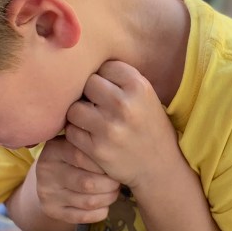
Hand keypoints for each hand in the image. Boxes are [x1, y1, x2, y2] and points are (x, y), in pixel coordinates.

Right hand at [33, 135, 120, 223]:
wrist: (51, 179)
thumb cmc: (72, 157)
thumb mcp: (76, 143)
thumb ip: (91, 142)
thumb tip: (116, 148)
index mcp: (53, 149)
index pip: (81, 156)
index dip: (103, 163)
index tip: (115, 164)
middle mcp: (46, 171)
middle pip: (87, 183)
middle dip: (110, 184)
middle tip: (118, 181)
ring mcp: (47, 193)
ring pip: (88, 202)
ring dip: (108, 198)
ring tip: (114, 191)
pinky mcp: (51, 210)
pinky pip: (83, 216)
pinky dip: (100, 212)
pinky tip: (105, 205)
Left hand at [64, 61, 181, 191]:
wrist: (159, 167)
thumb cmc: (148, 126)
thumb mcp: (145, 96)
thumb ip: (120, 79)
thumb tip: (80, 62)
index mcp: (139, 86)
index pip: (104, 66)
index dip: (104, 79)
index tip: (112, 92)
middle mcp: (124, 104)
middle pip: (87, 84)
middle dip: (89, 94)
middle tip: (98, 106)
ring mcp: (110, 128)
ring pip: (74, 108)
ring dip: (79, 115)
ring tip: (91, 121)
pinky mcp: (97, 149)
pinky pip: (71, 132)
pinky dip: (77, 134)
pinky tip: (90, 137)